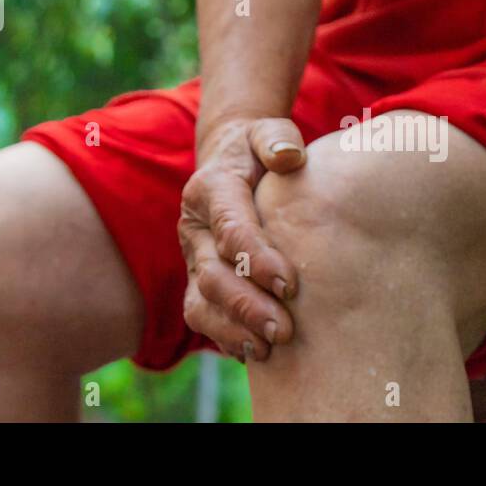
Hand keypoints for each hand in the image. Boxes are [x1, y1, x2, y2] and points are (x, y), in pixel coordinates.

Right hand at [178, 117, 305, 361]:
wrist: (232, 162)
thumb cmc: (258, 149)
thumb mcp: (266, 132)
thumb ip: (276, 139)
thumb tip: (289, 156)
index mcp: (209, 189)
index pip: (230, 228)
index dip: (256, 257)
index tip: (290, 282)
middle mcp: (194, 228)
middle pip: (213, 275)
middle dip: (247, 305)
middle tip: (285, 329)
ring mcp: (194, 259)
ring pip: (201, 304)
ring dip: (233, 330)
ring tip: (269, 349)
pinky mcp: (200, 281)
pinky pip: (204, 317)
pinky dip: (227, 338)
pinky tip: (258, 353)